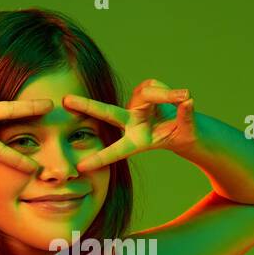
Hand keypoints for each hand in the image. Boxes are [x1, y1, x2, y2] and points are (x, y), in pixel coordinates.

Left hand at [66, 78, 195, 172]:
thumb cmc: (185, 135)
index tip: (82, 167)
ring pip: (150, 94)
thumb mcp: (188, 132)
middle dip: (86, 106)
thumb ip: (187, 117)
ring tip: (186, 98)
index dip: (101, 158)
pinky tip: (181, 98)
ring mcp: (137, 104)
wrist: (187, 125)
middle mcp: (132, 121)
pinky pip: (158, 87)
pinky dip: (172, 93)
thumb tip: (187, 99)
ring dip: (168, 96)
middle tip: (65, 101)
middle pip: (107, 112)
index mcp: (138, 140)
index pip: (118, 149)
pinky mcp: (145, 89)